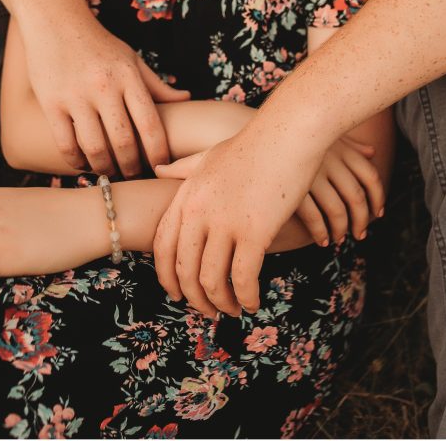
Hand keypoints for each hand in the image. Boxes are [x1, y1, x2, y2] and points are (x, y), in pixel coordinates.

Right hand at [27, 21, 189, 178]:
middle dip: (132, 167)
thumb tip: (186, 99)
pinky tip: (83, 163)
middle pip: (124, 142)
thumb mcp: (131, 59)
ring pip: (95, 148)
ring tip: (109, 171)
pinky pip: (66, 144)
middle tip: (133, 173)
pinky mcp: (51, 103)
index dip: (159, 152)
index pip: (150, 124)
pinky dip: (76, 161)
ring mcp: (76, 96)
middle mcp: (104, 87)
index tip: (161, 166)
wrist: (55, 21)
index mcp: (128, 77)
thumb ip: (156, 84)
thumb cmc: (99, 44)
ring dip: (105, 168)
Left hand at [153, 122, 325, 319]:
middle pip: (185, 270)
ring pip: (212, 281)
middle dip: (195, 298)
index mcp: (186, 195)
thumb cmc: (253, 144)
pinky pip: (243, 278)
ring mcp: (225, 222)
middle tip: (210, 310)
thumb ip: (183, 167)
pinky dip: (246, 297)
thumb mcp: (209, 154)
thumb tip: (159, 168)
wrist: (287, 135)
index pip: (162, 245)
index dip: (167, 276)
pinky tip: (253, 302)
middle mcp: (199, 211)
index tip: (178, 293)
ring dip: (221, 303)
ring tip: (233, 309)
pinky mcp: (255, 231)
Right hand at [294, 136, 383, 245]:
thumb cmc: (291, 134)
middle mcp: (329, 160)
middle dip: (361, 220)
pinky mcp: (292, 189)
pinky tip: (321, 240)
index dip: (377, 198)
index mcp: (341, 147)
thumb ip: (350, 145)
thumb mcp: (322, 135)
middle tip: (360, 234)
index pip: (371, 177)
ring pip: (337, 211)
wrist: (250, 132)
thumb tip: (372, 151)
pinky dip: (321, 232)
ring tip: (338, 240)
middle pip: (356, 197)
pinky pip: (314, 217)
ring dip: (341, 230)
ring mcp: (310, 175)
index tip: (378, 214)